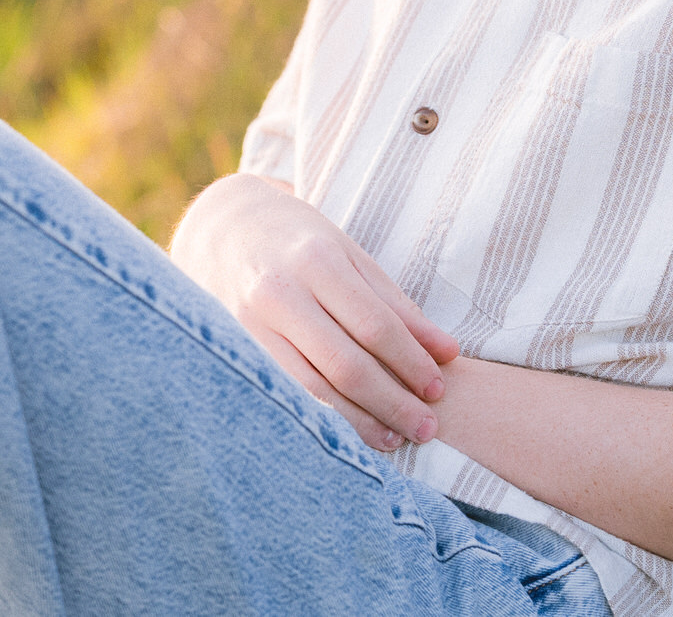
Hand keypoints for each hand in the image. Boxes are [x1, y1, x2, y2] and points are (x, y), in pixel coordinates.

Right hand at [169, 173, 461, 450]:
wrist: (224, 231)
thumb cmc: (301, 243)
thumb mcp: (351, 256)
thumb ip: (397, 306)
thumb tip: (448, 353)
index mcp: (316, 260)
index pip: (374, 324)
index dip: (411, 362)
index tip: (439, 389)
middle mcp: (279, 294)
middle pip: (345, 364)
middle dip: (392, 401)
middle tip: (426, 427)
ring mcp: (250, 326)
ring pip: (312, 389)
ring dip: (359, 422)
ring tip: (395, 440)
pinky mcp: (237, 352)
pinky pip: (286, 395)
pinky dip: (321, 420)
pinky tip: (349, 436)